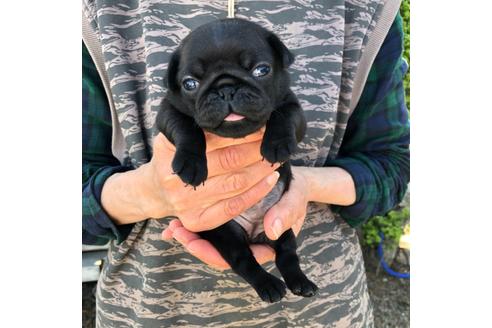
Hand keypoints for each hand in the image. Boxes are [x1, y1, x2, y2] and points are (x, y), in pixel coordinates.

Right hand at [101, 128, 280, 231]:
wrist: (154, 190)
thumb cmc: (170, 156)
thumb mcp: (173, 133)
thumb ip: (195, 127)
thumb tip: (231, 117)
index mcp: (172, 152)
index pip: (216, 139)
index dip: (243, 132)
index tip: (261, 124)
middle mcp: (178, 180)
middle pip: (229, 161)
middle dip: (257, 149)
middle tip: (273, 140)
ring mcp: (187, 203)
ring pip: (236, 184)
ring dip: (261, 169)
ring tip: (276, 156)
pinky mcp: (197, 221)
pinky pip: (234, 207)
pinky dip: (257, 192)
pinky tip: (271, 179)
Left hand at [161, 166, 310, 268]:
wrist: (286, 175)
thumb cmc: (294, 191)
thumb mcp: (295, 200)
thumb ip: (287, 214)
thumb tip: (272, 230)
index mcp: (262, 245)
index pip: (238, 261)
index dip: (214, 255)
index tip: (195, 247)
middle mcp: (245, 241)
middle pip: (217, 252)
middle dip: (195, 244)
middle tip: (176, 233)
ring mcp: (235, 229)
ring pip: (210, 240)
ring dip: (189, 234)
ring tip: (171, 227)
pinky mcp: (227, 215)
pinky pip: (208, 223)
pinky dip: (191, 222)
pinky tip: (174, 220)